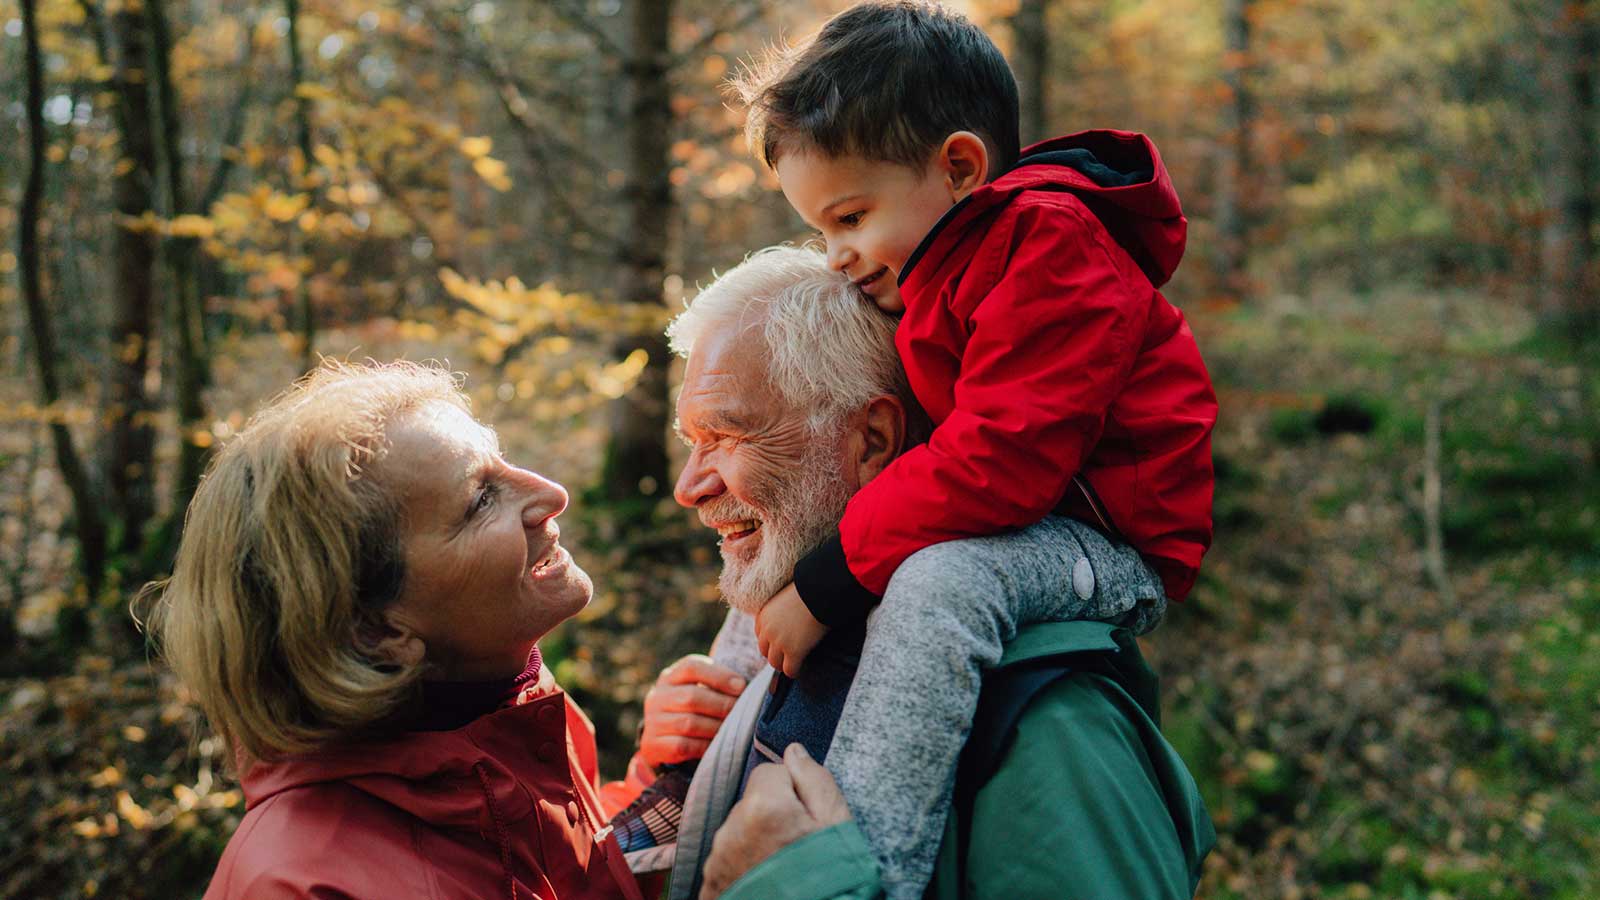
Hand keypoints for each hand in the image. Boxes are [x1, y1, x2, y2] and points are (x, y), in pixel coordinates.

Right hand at [639, 654, 747, 767]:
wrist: (662, 739)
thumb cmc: (692, 710)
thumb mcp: (698, 689)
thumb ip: (717, 684)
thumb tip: (747, 686)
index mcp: (670, 677)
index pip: (691, 667)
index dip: (719, 675)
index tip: (742, 686)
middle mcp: (657, 697)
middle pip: (691, 697)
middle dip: (722, 704)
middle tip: (741, 711)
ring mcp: (653, 721)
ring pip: (688, 723)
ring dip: (716, 727)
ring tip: (733, 729)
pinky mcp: (653, 745)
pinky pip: (683, 746)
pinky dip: (704, 746)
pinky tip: (717, 744)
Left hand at [699, 744, 852, 899]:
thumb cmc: (832, 880)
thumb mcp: (838, 826)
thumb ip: (816, 780)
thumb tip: (794, 750)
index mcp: (763, 807)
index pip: (770, 772)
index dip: (793, 790)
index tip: (808, 817)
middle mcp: (731, 830)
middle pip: (752, 804)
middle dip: (772, 817)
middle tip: (799, 847)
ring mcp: (717, 862)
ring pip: (737, 834)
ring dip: (756, 844)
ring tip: (785, 872)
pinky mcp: (711, 888)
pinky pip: (726, 864)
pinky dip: (743, 871)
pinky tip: (766, 886)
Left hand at [755, 583, 828, 677]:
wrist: (820, 592)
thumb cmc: (809, 591)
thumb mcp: (786, 599)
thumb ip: (780, 612)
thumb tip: (788, 622)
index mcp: (763, 615)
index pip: (760, 635)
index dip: (770, 641)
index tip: (778, 644)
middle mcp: (767, 630)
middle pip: (764, 651)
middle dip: (775, 654)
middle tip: (786, 656)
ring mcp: (779, 642)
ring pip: (775, 663)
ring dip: (783, 664)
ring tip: (793, 664)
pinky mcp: (793, 651)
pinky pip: (789, 669)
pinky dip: (794, 672)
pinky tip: (800, 669)